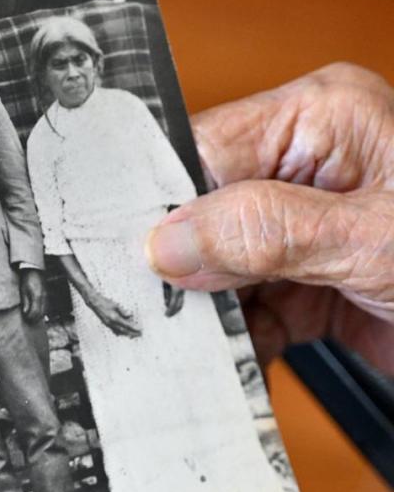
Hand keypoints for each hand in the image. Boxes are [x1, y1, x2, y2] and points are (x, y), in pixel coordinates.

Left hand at [19, 268, 45, 322]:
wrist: (34, 269)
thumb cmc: (27, 279)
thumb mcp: (23, 290)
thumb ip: (25, 302)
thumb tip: (25, 312)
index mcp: (36, 296)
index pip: (35, 312)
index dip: (30, 317)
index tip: (25, 319)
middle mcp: (43, 297)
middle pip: (41, 313)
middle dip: (35, 318)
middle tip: (28, 320)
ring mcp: (46, 296)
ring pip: (44, 310)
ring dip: (39, 315)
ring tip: (32, 317)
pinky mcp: (47, 295)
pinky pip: (46, 306)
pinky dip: (41, 310)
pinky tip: (37, 311)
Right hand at [89, 293, 140, 337]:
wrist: (94, 303)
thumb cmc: (105, 302)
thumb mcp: (115, 305)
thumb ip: (123, 311)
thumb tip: (130, 316)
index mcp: (114, 318)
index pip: (126, 325)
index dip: (134, 328)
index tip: (140, 330)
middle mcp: (111, 323)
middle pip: (124, 330)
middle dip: (132, 333)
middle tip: (140, 334)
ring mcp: (108, 325)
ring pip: (119, 332)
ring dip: (127, 334)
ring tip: (134, 335)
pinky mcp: (106, 324)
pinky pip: (114, 331)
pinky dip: (121, 333)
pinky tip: (124, 333)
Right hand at [145, 63, 393, 373]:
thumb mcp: (378, 238)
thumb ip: (267, 231)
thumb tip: (166, 241)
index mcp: (316, 121)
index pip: (204, 151)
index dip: (158, 203)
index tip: (123, 256)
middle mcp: (302, 169)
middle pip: (201, 214)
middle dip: (177, 269)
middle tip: (146, 313)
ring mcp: (302, 230)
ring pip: (216, 270)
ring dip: (203, 315)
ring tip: (183, 351)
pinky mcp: (307, 283)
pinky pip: (247, 312)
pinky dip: (235, 347)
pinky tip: (225, 370)